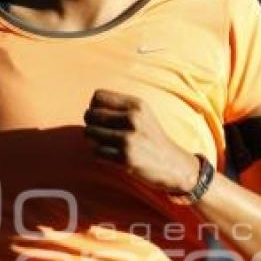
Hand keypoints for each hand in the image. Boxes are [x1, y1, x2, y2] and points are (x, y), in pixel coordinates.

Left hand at [83, 90, 199, 194]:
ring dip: (94, 140)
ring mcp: (128, 139)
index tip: (101, 117)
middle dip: (91, 124)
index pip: (97, 97)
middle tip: (101, 132)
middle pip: (90, 115)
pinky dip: (100, 154)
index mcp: (136, 104)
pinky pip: (96, 151)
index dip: (94, 107)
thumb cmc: (151, 137)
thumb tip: (89, 109)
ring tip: (106, 144)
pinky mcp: (124, 157)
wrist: (172, 163)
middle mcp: (132, 118)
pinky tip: (112, 155)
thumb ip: (119, 107)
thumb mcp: (142, 114)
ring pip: (90, 133)